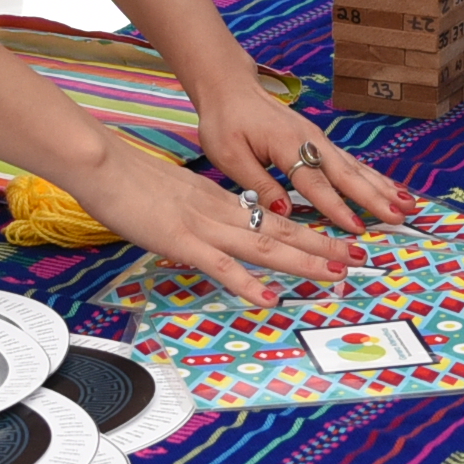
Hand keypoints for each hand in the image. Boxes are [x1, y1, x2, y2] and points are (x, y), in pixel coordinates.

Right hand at [70, 135, 363, 305]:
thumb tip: (208, 231)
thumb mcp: (173, 197)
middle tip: (359, 258)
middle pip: (281, 231)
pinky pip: (220, 265)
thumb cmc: (129, 181)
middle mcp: (221, 213)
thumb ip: (195, 215)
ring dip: (302, 262)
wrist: (104, 164)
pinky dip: (246, 283)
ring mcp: (204, 227)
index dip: (308, 233)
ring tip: (335, 273)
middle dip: (322, 247)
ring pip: (263, 246)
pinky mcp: (182, 241)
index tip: (336, 243)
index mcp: (219, 202)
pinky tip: (269, 298)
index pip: (273, 219)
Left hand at [189, 87, 401, 241]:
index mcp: (286, 144)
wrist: (231, 88)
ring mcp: (318, 140)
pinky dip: (373, 177)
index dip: (337, 207)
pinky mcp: (319, 142)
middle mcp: (310, 140)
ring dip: (383, 187)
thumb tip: (284, 211)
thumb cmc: (225, 121)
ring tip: (408, 204)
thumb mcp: (229, 156)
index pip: (315, 182)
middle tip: (400, 216)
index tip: (357, 227)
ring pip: (355, 167)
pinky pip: (350, 163)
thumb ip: (258, 185)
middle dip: (375, 197)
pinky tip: (390, 189)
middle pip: (347, 174)